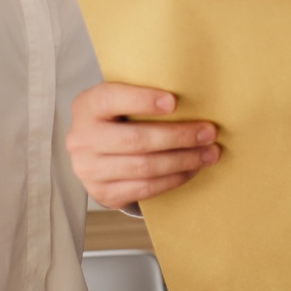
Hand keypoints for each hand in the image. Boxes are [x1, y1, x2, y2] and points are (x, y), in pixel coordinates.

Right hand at [66, 82, 219, 208]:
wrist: (95, 154)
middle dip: (178, 136)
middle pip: (136, 139)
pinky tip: (191, 169)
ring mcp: (89, 170)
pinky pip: (145, 188)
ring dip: (183, 161)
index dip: (142, 100)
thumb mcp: (119, 101)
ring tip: (208, 153)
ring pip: (144, 167)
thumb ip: (142, 97)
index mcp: (87, 106)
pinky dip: (173, 179)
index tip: (174, 101)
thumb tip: (192, 98)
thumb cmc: (117, 120)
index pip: (111, 99)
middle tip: (209, 132)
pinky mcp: (103, 193)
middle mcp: (82, 139)